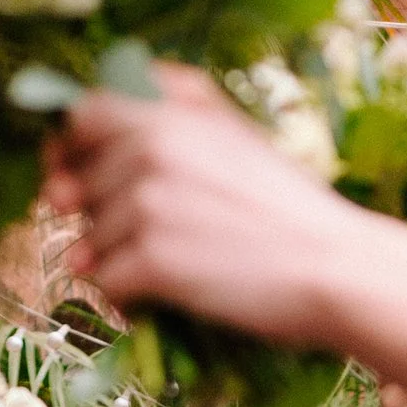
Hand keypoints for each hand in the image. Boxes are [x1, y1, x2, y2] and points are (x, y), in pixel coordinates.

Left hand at [45, 68, 358, 346]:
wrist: (336, 268)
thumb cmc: (289, 208)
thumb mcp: (235, 132)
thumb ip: (170, 112)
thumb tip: (83, 138)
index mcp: (172, 109)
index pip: (80, 112)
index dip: (70, 147)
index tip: (78, 174)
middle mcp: (152, 145)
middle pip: (80, 183)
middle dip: (100, 215)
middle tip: (157, 234)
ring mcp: (147, 202)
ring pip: (90, 238)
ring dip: (119, 261)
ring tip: (176, 266)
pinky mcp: (150, 259)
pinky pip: (106, 282)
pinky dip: (127, 298)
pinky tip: (162, 297)